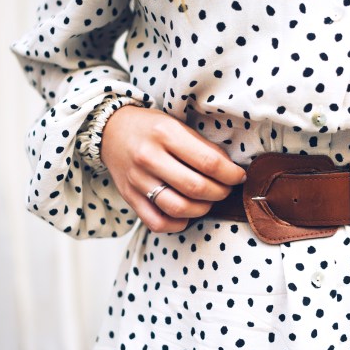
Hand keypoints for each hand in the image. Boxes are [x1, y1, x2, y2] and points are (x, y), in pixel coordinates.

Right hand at [101, 105, 246, 233]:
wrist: (110, 130)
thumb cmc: (151, 127)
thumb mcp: (177, 125)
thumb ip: (202, 147)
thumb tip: (230, 169)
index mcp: (166, 134)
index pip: (209, 162)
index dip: (231, 174)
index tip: (239, 176)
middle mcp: (149, 157)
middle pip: (196, 188)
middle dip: (221, 193)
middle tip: (226, 189)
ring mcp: (137, 180)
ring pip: (179, 208)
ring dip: (203, 209)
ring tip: (209, 201)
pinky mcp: (129, 197)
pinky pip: (157, 222)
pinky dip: (178, 223)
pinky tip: (186, 213)